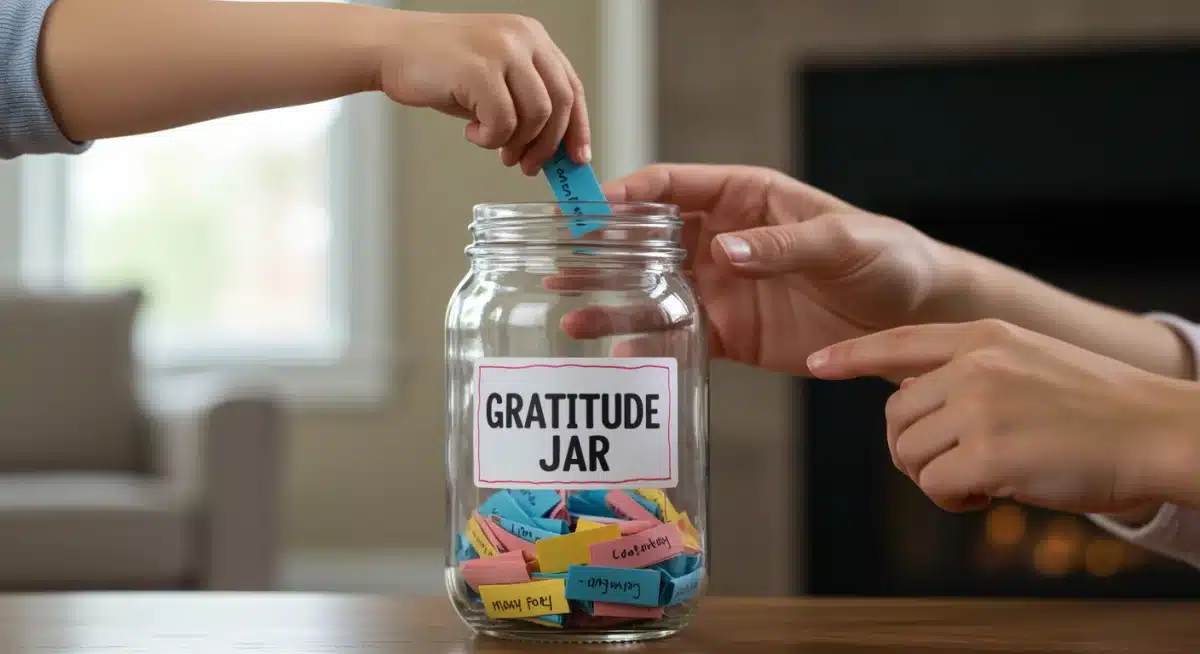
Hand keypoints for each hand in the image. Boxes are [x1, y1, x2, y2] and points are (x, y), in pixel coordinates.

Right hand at [379, 12, 589, 173]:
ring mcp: (503, 50)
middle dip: (547, 145)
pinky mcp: (481, 70)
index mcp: (531, 37)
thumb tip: (549, 147)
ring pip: (536, 115)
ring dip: (516, 143)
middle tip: (528, 165)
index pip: (571, 85)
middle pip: (561, 103)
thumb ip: (524, 104)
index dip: (578, 126)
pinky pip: (503, 122)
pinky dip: (490, 138)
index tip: (577, 157)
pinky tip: (471, 133)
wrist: (390, 50)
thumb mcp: (493, 80)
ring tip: (493, 146)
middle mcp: (523, 38)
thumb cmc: (438, 66)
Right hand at [559, 164, 965, 373]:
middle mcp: (723, 240)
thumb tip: (726, 251)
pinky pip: (679, 336)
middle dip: (604, 251)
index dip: (630, 195)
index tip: (594, 211)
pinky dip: (648, 346)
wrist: (914, 319)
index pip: (674, 187)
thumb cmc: (886, 258)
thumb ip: (783, 245)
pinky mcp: (730, 332)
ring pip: (654, 291)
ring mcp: (722, 287)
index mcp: (746, 198)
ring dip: (614, 301)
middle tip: (562, 263)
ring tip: (572, 313)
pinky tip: (617, 355)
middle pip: (649, 240)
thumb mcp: (842, 241)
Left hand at [806, 319, 1199, 514]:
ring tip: (982, 480)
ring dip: (935, 477)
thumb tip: (914, 398)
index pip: (898, 340)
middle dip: (912, 449)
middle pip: (894, 414)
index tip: (817, 361)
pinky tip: (990, 496)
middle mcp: (974, 364)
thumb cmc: (1099, 409)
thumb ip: (971, 372)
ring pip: (908, 452)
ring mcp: (980, 406)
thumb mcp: (1029, 363)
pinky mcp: (988, 453)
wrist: (1158, 430)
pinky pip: (933, 485)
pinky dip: (953, 500)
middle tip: (957, 467)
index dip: (852, 353)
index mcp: (984, 336)